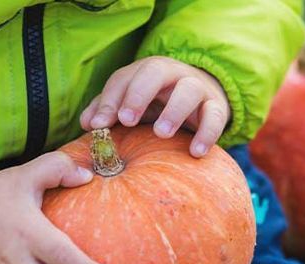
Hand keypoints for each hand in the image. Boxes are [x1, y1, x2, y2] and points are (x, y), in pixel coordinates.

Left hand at [79, 56, 229, 157]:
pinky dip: (208, 133)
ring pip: (188, 90)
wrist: (202, 99)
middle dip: (138, 94)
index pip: (124, 77)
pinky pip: (215, 116)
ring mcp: (197, 88)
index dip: (110, 100)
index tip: (97, 125)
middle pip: (155, 71)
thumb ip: (109, 110)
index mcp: (146, 71)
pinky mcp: (216, 106)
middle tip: (126, 120)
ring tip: (161, 133)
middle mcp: (172, 74)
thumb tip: (88, 124)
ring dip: (174, 110)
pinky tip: (196, 152)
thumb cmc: (158, 104)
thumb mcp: (133, 104)